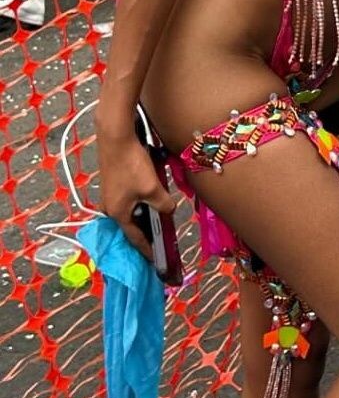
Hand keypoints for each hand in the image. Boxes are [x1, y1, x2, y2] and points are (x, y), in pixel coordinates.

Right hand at [97, 117, 177, 262]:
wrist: (116, 136)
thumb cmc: (132, 165)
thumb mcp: (153, 188)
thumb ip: (163, 205)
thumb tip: (169, 211)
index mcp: (117, 214)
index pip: (135, 238)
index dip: (147, 250)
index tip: (156, 261)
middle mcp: (110, 208)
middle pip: (132, 226)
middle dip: (146, 234)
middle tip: (160, 243)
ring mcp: (110, 196)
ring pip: (132, 212)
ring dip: (145, 217)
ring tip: (160, 223)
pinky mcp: (114, 184)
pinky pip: (130, 200)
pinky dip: (142, 204)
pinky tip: (153, 199)